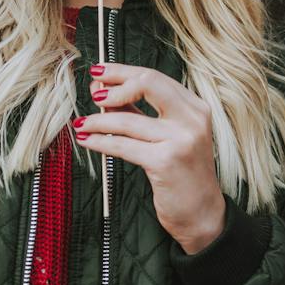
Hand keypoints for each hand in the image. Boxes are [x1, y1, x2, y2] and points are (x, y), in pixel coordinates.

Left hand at [75, 64, 225, 253]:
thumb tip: (103, 88)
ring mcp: (181, 140)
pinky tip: (88, 140)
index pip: (154, 77)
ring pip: (127, 120)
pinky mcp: (166, 162)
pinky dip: (100, 142)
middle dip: (113, 85)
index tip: (99, 72)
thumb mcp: (166, 136)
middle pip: (147, 84)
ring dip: (98, 120)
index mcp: (195, 108)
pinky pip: (123, 146)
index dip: (122, 72)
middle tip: (93, 94)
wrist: (202, 213)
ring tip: (82, 123)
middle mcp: (192, 119)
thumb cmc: (182, 173)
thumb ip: (138, 112)